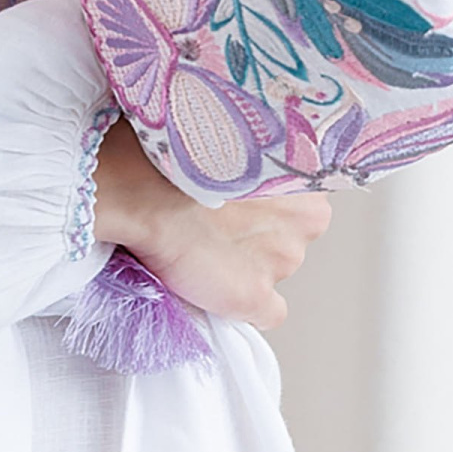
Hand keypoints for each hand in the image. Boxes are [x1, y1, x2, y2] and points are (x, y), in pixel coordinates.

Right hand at [91, 116, 329, 330]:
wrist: (145, 189)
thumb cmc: (179, 157)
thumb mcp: (234, 138)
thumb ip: (255, 160)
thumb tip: (246, 173)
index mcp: (307, 179)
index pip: (298, 203)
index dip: (263, 203)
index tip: (238, 201)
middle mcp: (306, 223)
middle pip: (287, 236)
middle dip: (259, 234)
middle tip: (219, 223)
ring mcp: (284, 263)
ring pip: (274, 269)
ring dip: (248, 264)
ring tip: (206, 247)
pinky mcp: (256, 296)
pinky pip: (266, 313)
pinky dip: (246, 305)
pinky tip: (218, 285)